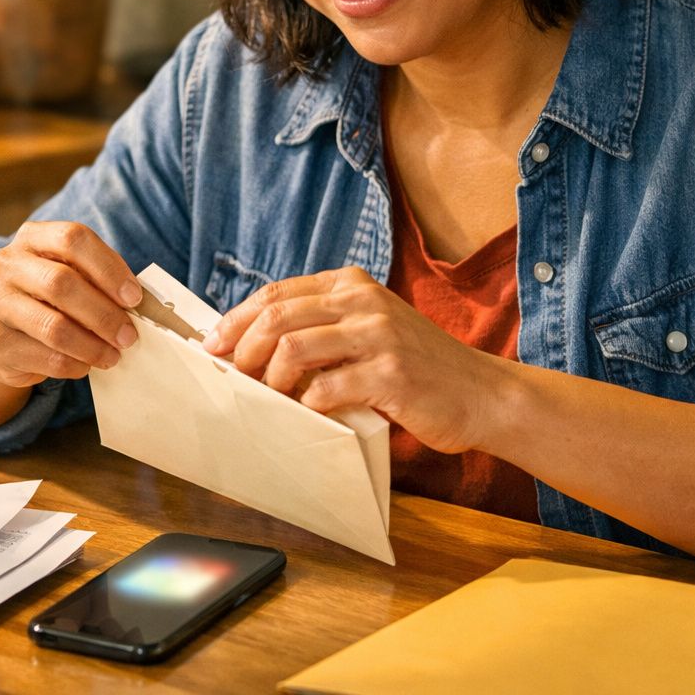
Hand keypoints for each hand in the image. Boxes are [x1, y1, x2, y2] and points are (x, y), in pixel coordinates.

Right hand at [0, 221, 142, 387]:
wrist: (5, 331)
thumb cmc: (51, 298)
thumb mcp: (73, 276)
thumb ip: (99, 280)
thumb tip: (137, 304)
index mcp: (32, 237)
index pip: (73, 239)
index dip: (109, 268)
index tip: (134, 298)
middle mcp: (7, 265)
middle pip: (61, 283)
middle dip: (103, 314)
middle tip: (128, 335)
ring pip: (54, 327)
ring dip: (92, 346)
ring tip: (113, 355)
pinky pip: (46, 357)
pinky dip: (75, 364)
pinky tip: (86, 364)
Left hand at [201, 266, 491, 451]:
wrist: (480, 393)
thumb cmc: (417, 366)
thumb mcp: (370, 328)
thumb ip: (324, 326)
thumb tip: (253, 344)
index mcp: (352, 284)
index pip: (277, 293)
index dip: (237, 319)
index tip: (214, 344)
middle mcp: (363, 301)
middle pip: (277, 315)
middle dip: (244, 348)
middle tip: (233, 375)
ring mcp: (378, 335)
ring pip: (294, 347)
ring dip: (271, 378)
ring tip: (270, 396)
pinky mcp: (390, 373)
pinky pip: (327, 387)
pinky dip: (308, 402)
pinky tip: (310, 411)